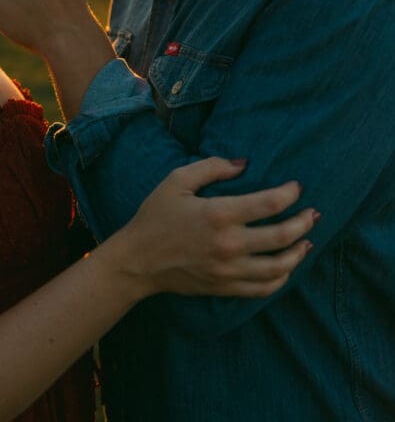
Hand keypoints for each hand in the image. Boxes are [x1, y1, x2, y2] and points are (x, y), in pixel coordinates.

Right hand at [117, 158, 314, 298]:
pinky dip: (281, 279)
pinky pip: (264, 288)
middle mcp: (229, 244)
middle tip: (314, 213)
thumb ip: (212, 167)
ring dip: (299, 253)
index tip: (297, 187)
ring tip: (307, 241)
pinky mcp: (225, 287)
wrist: (138, 260)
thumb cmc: (155, 215)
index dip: (289, 194)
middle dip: (304, 222)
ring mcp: (229, 270)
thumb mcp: (177, 180)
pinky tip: (287, 268)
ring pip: (279, 267)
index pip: (268, 203)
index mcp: (219, 214)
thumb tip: (244, 164)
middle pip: (282, 236)